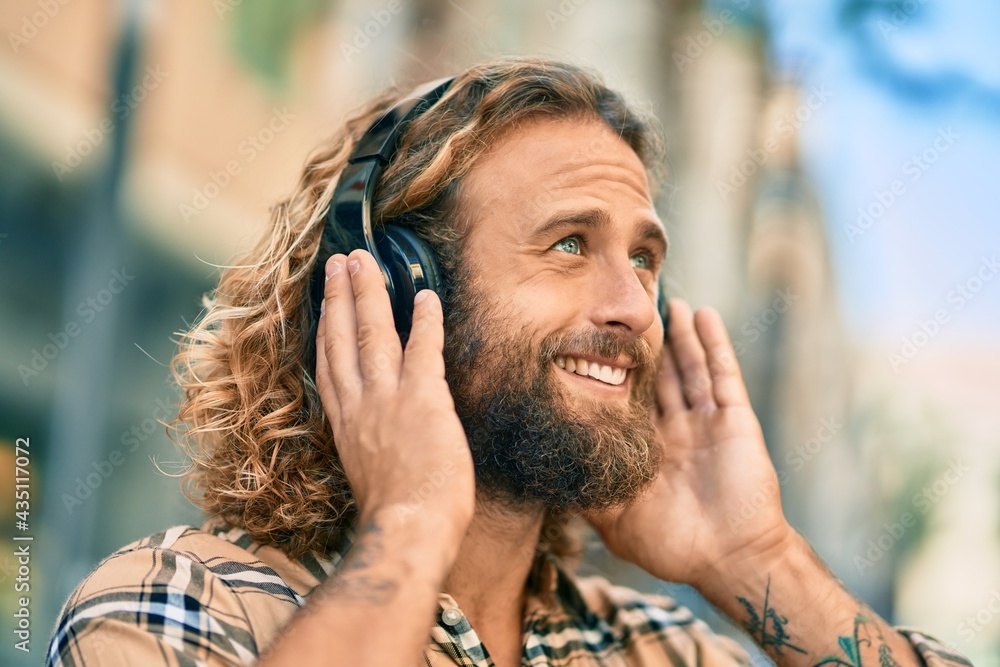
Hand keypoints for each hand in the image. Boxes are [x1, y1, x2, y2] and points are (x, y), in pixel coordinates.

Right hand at [315, 249, 474, 539]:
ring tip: (364, 261)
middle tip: (338, 262)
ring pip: (372, 332)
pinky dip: (426, 319)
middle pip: (342, 338)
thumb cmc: (395, 520)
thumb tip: (381, 448)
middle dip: (340, 296)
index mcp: (345, 425)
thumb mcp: (370, 480)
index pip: (329, 366)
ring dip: (369, 293)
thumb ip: (370, 452)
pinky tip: (427, 294)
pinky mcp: (422, 397)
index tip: (323, 306)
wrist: (408, 531)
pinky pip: (423, 346)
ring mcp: (388, 397)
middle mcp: (359, 405)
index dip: (325, 330)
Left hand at [585, 299, 793, 586]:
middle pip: (658, 374)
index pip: (627, 399)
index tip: (592, 339)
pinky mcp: (733, 419)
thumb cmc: (673, 546)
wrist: (729, 560)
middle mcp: (675, 429)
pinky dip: (713, 343)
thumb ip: (587, 495)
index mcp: (648, 448)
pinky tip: (702, 314)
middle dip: (646, 343)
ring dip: (679, 334)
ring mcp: (705, 422)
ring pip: (688, 366)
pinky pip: (722, 374)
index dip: (613, 371)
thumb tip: (548, 476)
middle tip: (630, 308)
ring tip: (667, 298)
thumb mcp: (616, 520)